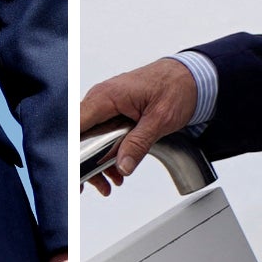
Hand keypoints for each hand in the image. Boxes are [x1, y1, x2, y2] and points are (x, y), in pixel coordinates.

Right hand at [78, 58, 198, 195]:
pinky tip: (116, 169)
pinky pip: (101, 133)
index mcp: (107, 96)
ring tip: (109, 182)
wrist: (190, 77)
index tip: (76, 172)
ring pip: (89, 137)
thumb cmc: (175, 86)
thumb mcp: (159, 119)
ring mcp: (106, 104)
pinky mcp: (113, 110)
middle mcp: (101, 97)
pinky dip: (105, 152)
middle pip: (79, 135)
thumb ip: (139, 144)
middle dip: (85, 163)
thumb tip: (123, 166)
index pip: (75, 124)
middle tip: (95, 184)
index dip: (71, 150)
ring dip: (96, 161)